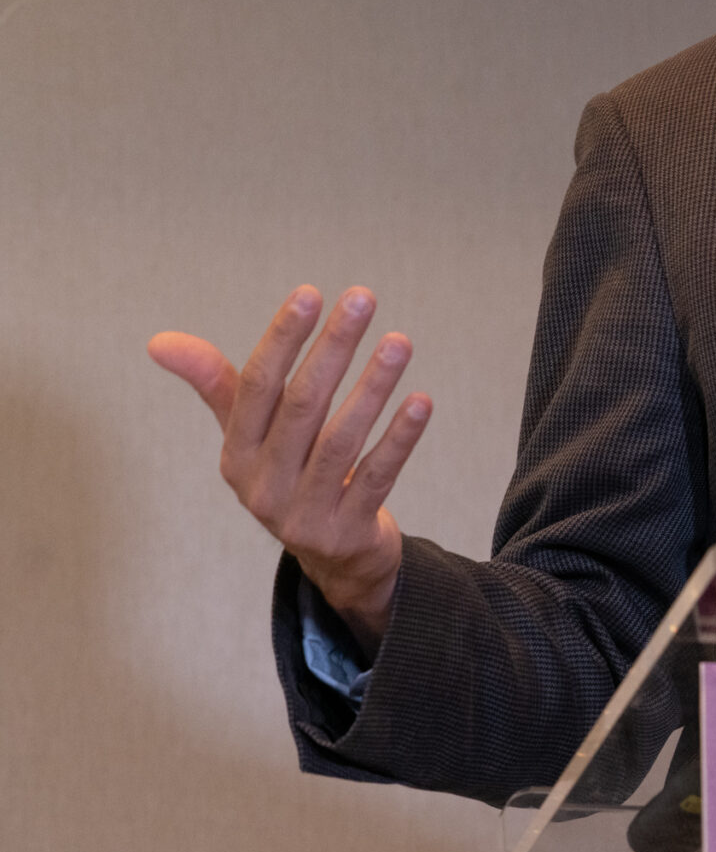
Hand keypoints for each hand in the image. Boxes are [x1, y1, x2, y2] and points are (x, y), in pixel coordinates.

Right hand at [149, 285, 430, 652]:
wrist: (332, 557)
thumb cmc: (291, 474)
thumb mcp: (251, 436)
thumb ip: (218, 385)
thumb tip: (158, 342)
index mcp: (237, 453)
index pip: (255, 387)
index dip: (282, 340)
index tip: (310, 294)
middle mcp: (263, 483)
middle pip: (301, 406)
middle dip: (332, 348)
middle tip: (362, 298)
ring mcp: (304, 512)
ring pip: (341, 441)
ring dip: (372, 387)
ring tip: (399, 342)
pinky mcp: (346, 531)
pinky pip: (376, 478)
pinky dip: (399, 439)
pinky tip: (421, 401)